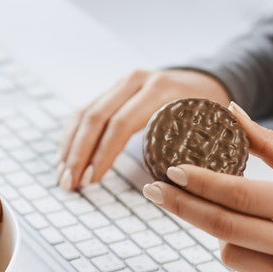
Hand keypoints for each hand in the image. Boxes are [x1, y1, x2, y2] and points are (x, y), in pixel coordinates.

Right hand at [57, 69, 230, 190]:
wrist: (205, 80)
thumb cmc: (209, 111)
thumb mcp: (209, 125)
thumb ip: (197, 150)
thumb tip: (183, 191)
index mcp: (159, 89)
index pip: (121, 123)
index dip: (103, 154)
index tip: (92, 180)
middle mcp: (135, 82)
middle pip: (96, 118)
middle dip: (79, 154)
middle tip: (70, 184)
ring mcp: (120, 84)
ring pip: (84, 114)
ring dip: (69, 148)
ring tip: (62, 178)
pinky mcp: (111, 91)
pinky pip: (84, 112)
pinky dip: (72, 138)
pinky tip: (65, 160)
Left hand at [141, 103, 272, 271]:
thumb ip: (271, 145)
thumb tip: (231, 113)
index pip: (241, 195)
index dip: (200, 183)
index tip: (171, 170)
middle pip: (224, 227)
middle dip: (182, 206)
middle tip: (154, 189)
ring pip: (230, 256)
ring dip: (223, 235)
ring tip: (245, 223)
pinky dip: (247, 262)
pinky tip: (268, 250)